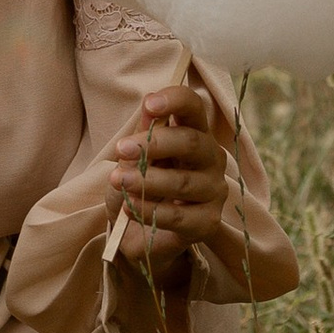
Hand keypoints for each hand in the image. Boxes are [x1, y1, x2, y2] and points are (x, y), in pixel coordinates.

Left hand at [107, 86, 232, 273]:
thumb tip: (148, 105)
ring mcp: (214, 191)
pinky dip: (150, 211)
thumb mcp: (132, 158)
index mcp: (195, 133)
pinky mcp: (208, 222)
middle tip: (122, 149)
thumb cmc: (139, 186)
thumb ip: (141, 133)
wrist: (138, 232)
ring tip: (119, 181)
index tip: (149, 104)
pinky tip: (130, 206)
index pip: (193, 108)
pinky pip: (179, 216)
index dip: (175, 100)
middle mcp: (211, 159)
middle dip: (154, 144)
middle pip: (191, 142)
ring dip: (147, 180)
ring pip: (183, 181)